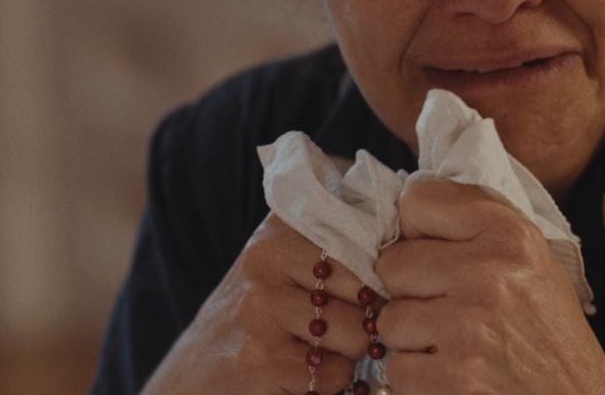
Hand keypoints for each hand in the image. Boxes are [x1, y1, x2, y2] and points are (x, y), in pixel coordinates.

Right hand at [142, 213, 376, 394]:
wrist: (193, 376)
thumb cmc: (260, 320)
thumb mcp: (290, 267)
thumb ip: (341, 244)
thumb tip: (410, 247)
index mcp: (281, 225)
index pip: (370, 239)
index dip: (380, 276)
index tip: (361, 291)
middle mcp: (266, 256)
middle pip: (369, 288)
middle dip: (365, 319)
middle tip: (331, 330)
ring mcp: (261, 306)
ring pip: (356, 333)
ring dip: (346, 355)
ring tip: (311, 351)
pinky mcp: (260, 357)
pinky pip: (332, 372)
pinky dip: (325, 383)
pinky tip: (296, 374)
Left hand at [373, 179, 604, 394]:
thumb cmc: (551, 335)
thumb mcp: (534, 262)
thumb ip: (478, 227)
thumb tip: (406, 207)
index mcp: (510, 235)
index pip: (418, 201)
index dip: (416, 232)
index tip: (432, 253)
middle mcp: (489, 275)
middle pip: (393, 264)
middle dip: (409, 291)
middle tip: (444, 310)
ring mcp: (468, 329)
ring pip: (388, 321)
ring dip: (411, 340)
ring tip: (451, 347)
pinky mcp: (453, 379)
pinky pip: (396, 369)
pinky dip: (417, 380)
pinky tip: (452, 377)